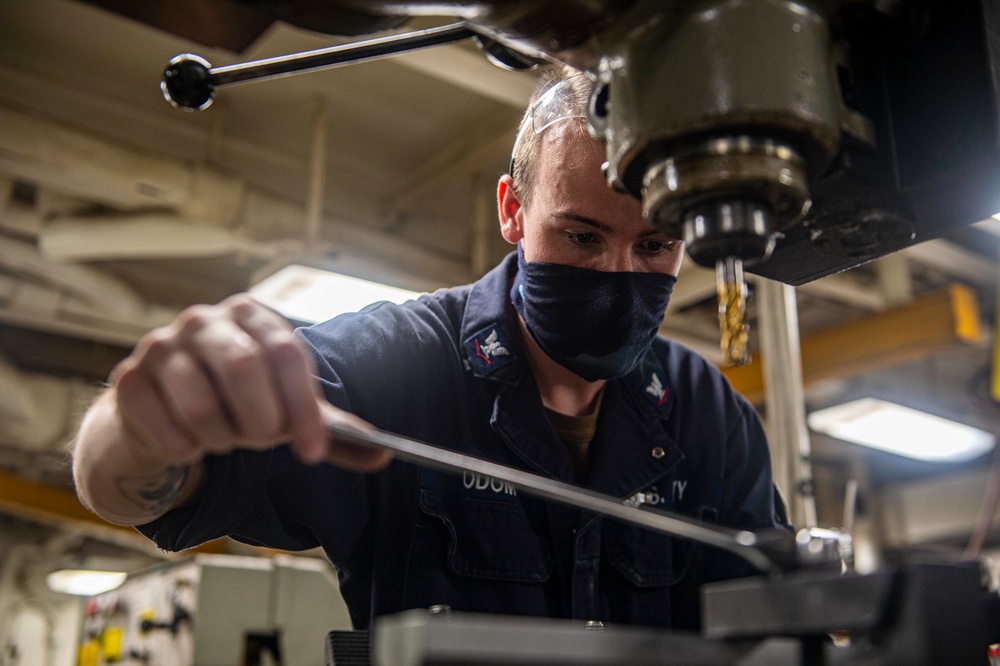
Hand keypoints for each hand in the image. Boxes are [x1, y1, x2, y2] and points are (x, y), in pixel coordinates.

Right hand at [111, 294, 390, 470]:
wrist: (164, 413)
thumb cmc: (238, 402)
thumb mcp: (288, 409)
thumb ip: (332, 430)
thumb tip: (384, 456)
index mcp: (253, 315)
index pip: (286, 354)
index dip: (303, 408)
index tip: (313, 452)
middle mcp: (204, 320)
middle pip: (243, 369)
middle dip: (261, 421)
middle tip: (261, 440)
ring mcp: (160, 346)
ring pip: (202, 405)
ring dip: (223, 438)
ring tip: (224, 437)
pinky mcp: (127, 381)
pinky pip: (167, 431)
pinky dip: (187, 451)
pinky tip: (189, 442)